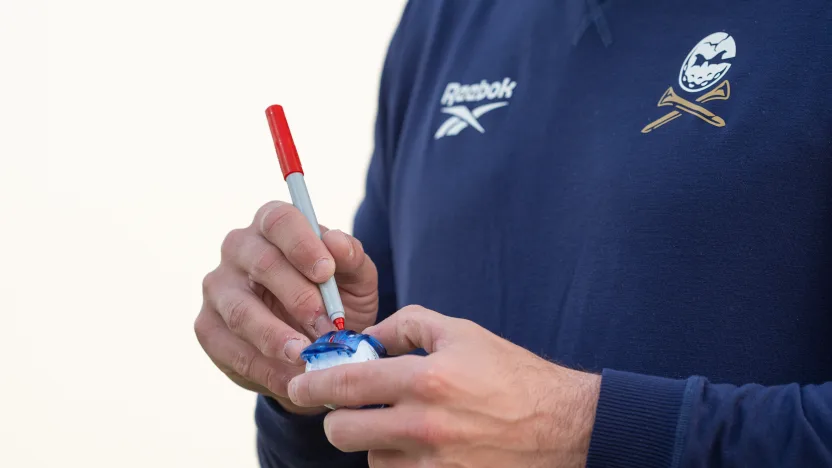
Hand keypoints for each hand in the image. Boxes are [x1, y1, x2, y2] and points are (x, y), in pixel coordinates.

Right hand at [195, 201, 378, 413]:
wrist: (316, 344)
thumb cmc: (336, 298)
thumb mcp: (356, 279)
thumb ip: (351, 259)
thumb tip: (336, 243)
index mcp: (274, 225)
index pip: (280, 220)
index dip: (302, 245)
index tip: (326, 272)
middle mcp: (239, 247)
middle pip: (262, 264)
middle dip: (298, 298)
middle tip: (327, 327)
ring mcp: (218, 287)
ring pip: (241, 311)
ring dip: (276, 337)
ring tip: (305, 356)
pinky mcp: (207, 327)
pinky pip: (231, 349)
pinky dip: (264, 367)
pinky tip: (290, 379)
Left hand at [287, 306, 600, 466]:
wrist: (562, 426)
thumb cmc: (512, 374)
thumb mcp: (461, 333)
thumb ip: (408, 325)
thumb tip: (367, 339)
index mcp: (426, 379)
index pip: (346, 384)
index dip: (313, 384)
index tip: (299, 383)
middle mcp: (423, 426)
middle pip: (342, 431)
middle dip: (338, 417)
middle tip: (352, 406)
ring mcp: (432, 465)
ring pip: (370, 458)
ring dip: (376, 442)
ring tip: (407, 424)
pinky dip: (400, 463)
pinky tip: (423, 446)